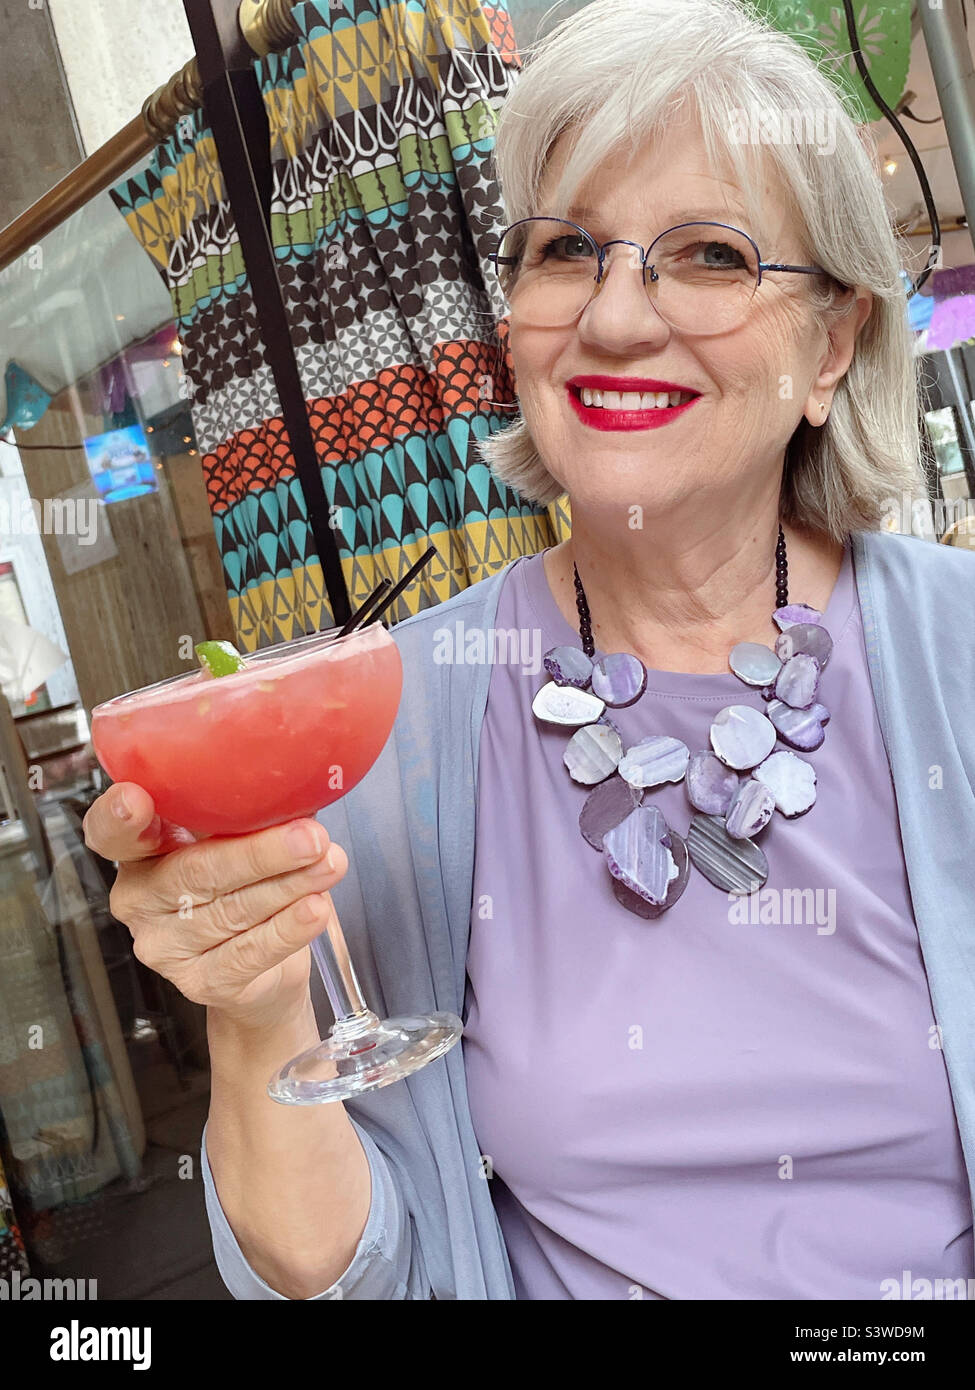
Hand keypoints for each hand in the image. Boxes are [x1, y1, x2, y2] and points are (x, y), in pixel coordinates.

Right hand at [82, 782, 347, 1031]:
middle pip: (195, 872)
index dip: (118, 818)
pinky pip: (248, 953)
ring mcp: (165, 946)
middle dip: (259, 853)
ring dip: (288, 885)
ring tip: (329, 864)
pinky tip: (315, 909)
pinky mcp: (200, 982)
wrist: (259, 973)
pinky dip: (288, 929)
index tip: (136, 799)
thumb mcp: (237, 841)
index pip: (111, 833)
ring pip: (230, 911)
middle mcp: (140, 899)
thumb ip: (246, 815)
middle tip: (310, 837)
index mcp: (141, 851)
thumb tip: (297, 788)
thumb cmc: (245, 887)